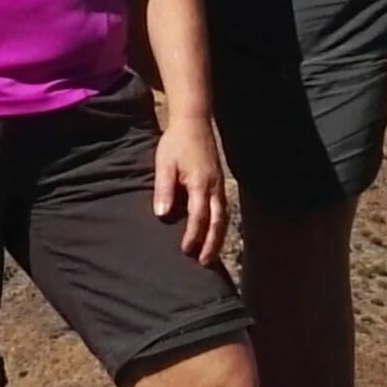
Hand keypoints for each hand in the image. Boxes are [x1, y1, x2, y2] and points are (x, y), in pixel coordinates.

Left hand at [151, 107, 228, 262]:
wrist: (193, 123)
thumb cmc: (176, 143)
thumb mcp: (164, 164)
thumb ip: (164, 189)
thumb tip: (162, 214)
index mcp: (200, 183)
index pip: (199, 216)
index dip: (193, 235)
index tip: (185, 250)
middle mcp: (214, 188)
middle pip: (217, 222)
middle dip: (212, 244)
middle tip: (204, 263)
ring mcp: (220, 186)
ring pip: (224, 218)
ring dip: (218, 238)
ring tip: (211, 256)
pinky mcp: (220, 183)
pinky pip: (224, 210)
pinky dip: (220, 226)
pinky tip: (215, 234)